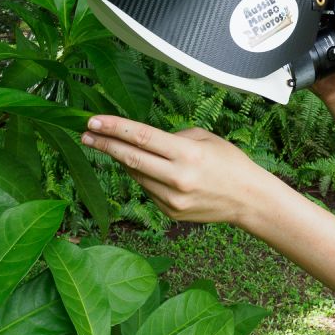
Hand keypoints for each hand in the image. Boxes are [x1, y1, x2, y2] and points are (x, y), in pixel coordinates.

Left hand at [81, 116, 267, 224]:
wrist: (248, 199)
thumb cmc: (230, 163)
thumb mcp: (205, 138)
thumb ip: (173, 137)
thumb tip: (144, 140)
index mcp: (187, 154)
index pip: (142, 137)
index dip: (115, 128)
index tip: (93, 121)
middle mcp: (178, 178)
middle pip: (130, 158)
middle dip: (104, 144)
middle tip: (86, 134)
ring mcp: (173, 199)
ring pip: (136, 174)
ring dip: (122, 160)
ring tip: (112, 147)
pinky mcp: (171, 212)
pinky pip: (148, 189)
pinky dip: (143, 176)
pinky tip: (147, 168)